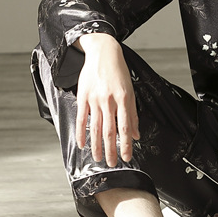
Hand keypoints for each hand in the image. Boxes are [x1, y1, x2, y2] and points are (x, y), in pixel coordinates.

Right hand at [75, 33, 139, 166]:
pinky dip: (81, 133)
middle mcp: (109, 100)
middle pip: (109, 131)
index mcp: (124, 99)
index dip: (126, 144)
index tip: (127, 157)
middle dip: (111, 150)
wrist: (103, 52)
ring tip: (98, 158)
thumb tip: (136, 135)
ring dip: (97, 146)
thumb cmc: (119, 72)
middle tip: (112, 164)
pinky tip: (82, 144)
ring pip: (95, 128)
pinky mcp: (83, 96)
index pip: (125, 127)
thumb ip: (132, 114)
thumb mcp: (131, 91)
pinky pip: (82, 118)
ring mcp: (95, 99)